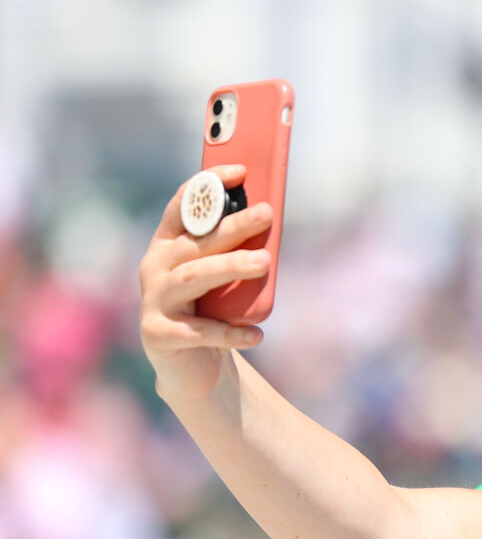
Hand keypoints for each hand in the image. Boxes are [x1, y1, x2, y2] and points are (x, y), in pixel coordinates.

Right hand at [138, 165, 272, 401]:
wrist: (191, 369)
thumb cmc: (210, 313)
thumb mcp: (223, 280)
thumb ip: (233, 254)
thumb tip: (270, 221)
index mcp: (167, 246)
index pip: (183, 207)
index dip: (207, 186)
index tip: (240, 170)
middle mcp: (155, 268)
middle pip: (196, 242)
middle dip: (232, 225)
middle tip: (267, 214)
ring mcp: (154, 301)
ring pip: (194, 278)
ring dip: (230, 267)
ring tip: (264, 262)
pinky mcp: (159, 335)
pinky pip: (199, 331)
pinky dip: (230, 332)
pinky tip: (256, 334)